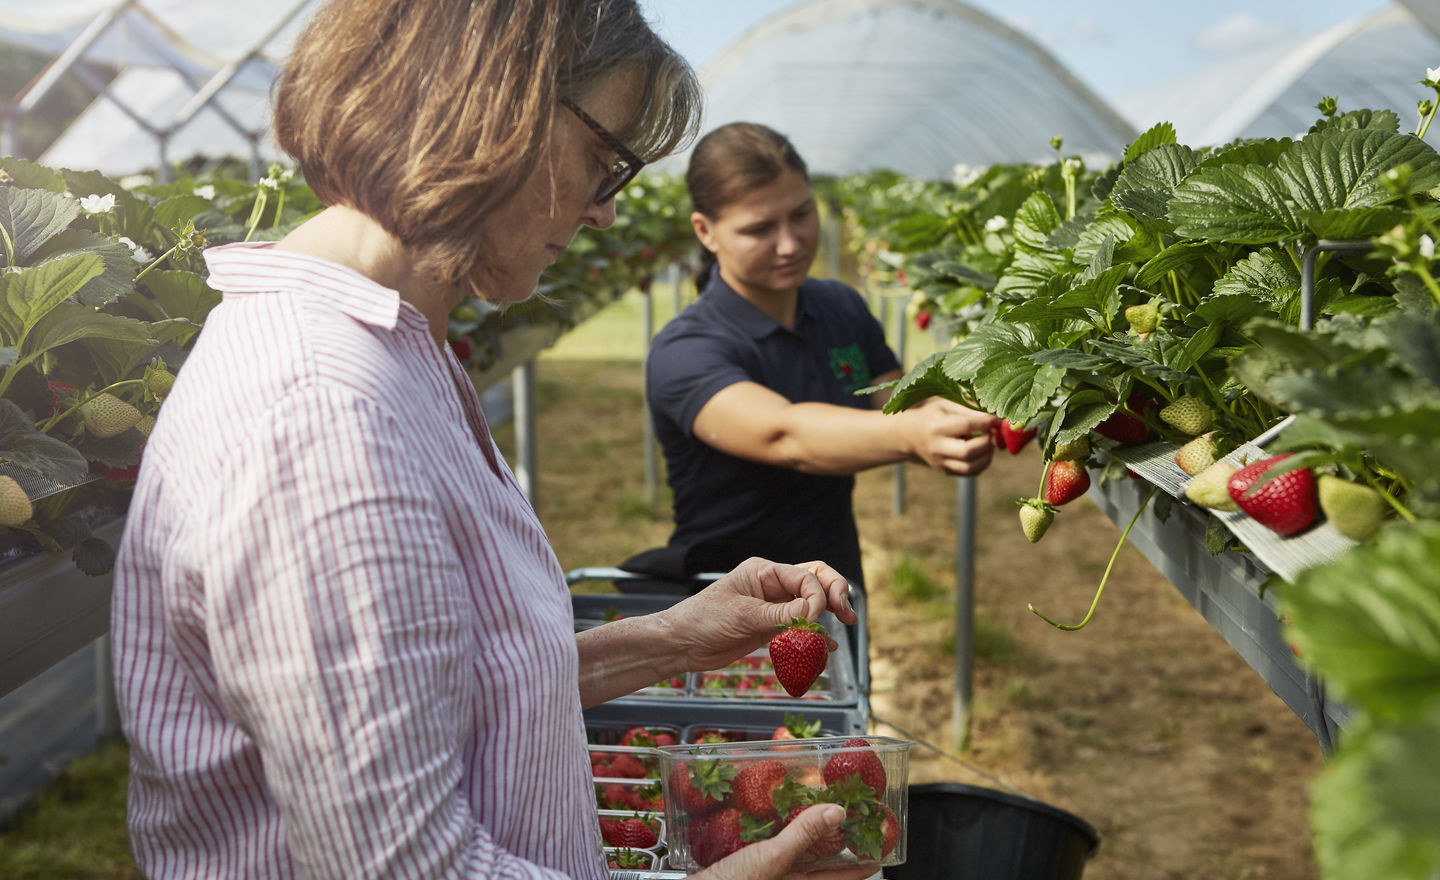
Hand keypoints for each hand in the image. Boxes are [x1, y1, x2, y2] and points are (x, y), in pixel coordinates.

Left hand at [656, 558, 856, 673]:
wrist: (681, 644)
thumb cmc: (704, 619)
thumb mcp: (743, 615)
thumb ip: (779, 614)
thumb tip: (814, 612)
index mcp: (764, 571)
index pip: (804, 576)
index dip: (818, 595)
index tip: (816, 618)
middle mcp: (772, 585)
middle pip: (814, 582)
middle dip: (834, 594)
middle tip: (848, 614)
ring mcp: (772, 606)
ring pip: (810, 605)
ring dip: (828, 615)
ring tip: (847, 626)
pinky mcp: (769, 628)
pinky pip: (799, 628)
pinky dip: (814, 636)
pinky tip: (826, 648)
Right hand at [691, 804, 880, 879]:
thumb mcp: (770, 860)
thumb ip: (802, 835)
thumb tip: (838, 811)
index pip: (849, 874)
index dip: (869, 856)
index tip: (883, 833)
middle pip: (822, 859)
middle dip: (834, 832)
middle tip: (846, 803)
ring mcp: (766, 874)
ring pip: (794, 849)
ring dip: (801, 824)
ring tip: (809, 797)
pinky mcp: (744, 866)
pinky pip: (766, 844)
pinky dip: (770, 825)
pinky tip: (763, 806)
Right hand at [905, 398, 998, 475]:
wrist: (910, 435)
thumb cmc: (932, 414)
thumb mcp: (945, 404)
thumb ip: (968, 408)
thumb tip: (993, 416)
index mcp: (937, 427)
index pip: (966, 426)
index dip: (986, 422)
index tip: (996, 418)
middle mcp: (937, 448)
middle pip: (968, 452)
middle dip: (985, 442)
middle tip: (989, 433)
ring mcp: (940, 462)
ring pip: (970, 468)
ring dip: (986, 456)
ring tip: (988, 444)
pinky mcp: (945, 471)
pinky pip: (969, 473)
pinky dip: (982, 464)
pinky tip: (982, 452)